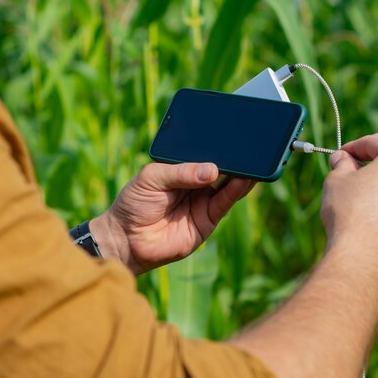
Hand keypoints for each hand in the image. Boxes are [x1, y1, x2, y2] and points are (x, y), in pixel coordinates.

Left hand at [90, 162, 253, 273]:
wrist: (126, 239)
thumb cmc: (134, 204)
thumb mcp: (152, 178)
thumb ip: (181, 172)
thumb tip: (212, 170)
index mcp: (181, 169)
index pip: (203, 156)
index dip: (217, 148)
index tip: (232, 138)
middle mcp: (196, 184)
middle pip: (221, 170)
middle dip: (234, 160)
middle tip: (248, 149)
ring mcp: (203, 202)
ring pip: (228, 186)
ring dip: (241, 175)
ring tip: (252, 164)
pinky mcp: (208, 220)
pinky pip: (225, 203)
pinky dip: (236, 192)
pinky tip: (243, 181)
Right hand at [320, 133, 377, 286]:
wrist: (363, 262)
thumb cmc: (349, 215)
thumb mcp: (336, 181)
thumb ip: (342, 164)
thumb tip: (342, 159)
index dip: (357, 145)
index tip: (343, 154)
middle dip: (376, 169)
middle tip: (353, 177)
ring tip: (364, 208)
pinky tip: (377, 229)